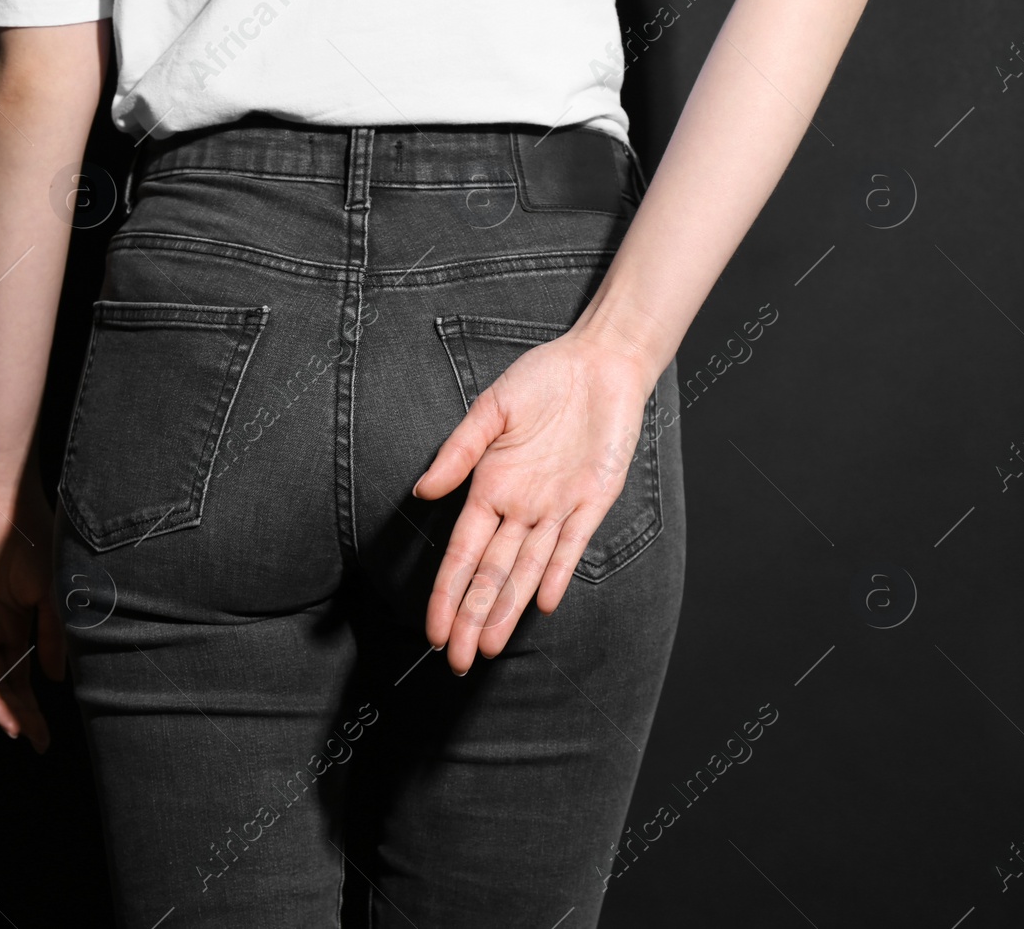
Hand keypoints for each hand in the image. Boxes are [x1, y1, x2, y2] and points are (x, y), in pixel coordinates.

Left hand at [0, 472, 65, 750]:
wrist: (10, 498)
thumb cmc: (37, 537)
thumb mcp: (52, 596)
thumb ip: (52, 637)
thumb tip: (53, 680)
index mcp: (13, 622)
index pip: (19, 675)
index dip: (30, 708)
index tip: (43, 737)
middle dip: (13, 712)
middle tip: (30, 738)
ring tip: (10, 722)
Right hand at [416, 329, 656, 674]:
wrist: (600, 363)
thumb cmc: (541, 379)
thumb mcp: (491, 409)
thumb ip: (459, 451)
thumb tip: (423, 492)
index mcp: (489, 487)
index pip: (461, 554)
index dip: (447, 593)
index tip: (433, 630)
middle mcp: (520, 508)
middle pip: (491, 575)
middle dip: (471, 618)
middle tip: (458, 662)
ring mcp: (556, 509)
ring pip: (528, 571)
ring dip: (508, 609)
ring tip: (490, 646)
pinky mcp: (592, 502)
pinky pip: (572, 546)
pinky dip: (558, 574)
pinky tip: (544, 604)